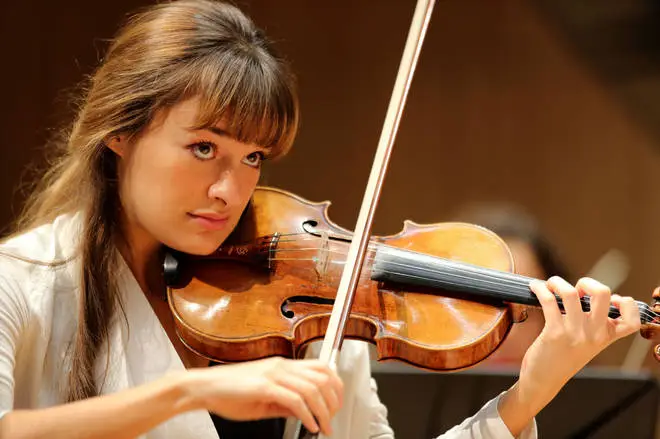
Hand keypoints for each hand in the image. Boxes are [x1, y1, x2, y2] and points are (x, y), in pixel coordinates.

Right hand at [184, 357, 342, 435]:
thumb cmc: (228, 392)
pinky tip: (310, 425)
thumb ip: (285, 402)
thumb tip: (305, 412)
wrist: (203, 388)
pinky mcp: (264, 387)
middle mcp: (281, 366)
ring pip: (312, 388)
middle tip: (333, 417)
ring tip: (324, 426)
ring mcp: (273, 375)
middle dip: (334, 399)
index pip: (321, 367)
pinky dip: (307, 415)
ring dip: (323, 411)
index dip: (336, 385)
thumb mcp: (263, 397)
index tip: (337, 404)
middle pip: (323, 376)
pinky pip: (295, 400)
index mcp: (282, 366)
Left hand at [521, 276, 639, 411]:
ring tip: (550, 285)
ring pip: (570, 293)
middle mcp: (594, 334)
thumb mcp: (588, 343)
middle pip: (603, 294)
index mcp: (606, 337)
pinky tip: (535, 288)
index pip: (632, 320)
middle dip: (588, 282)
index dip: (625, 303)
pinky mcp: (554, 332)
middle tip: (576, 289)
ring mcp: (575, 333)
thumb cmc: (563, 358)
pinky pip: (548, 300)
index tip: (610, 299)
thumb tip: (586, 294)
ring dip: (557, 282)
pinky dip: (540, 289)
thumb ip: (594, 324)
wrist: (544, 380)